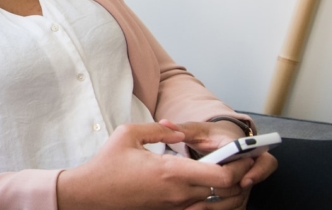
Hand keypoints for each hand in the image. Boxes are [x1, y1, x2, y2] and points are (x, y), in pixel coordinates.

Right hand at [57, 123, 241, 209]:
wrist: (90, 195)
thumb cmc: (107, 165)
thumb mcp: (128, 134)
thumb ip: (158, 129)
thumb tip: (178, 132)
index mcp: (171, 171)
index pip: (224, 176)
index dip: (240, 166)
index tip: (241, 155)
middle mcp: (178, 192)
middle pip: (226, 190)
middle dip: (238, 175)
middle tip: (235, 161)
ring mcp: (174, 205)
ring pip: (215, 200)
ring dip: (223, 187)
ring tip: (219, 170)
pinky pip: (198, 205)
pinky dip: (206, 196)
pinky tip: (199, 182)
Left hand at [165, 120, 278, 209]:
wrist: (218, 140)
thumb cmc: (209, 135)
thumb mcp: (196, 130)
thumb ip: (182, 128)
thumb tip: (164, 123)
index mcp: (243, 146)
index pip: (262, 158)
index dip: (257, 171)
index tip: (244, 180)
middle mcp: (250, 163)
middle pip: (256, 179)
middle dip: (238, 191)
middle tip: (219, 196)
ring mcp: (247, 178)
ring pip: (244, 195)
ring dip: (227, 202)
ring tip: (203, 206)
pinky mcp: (240, 189)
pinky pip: (237, 203)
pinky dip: (222, 207)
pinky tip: (203, 208)